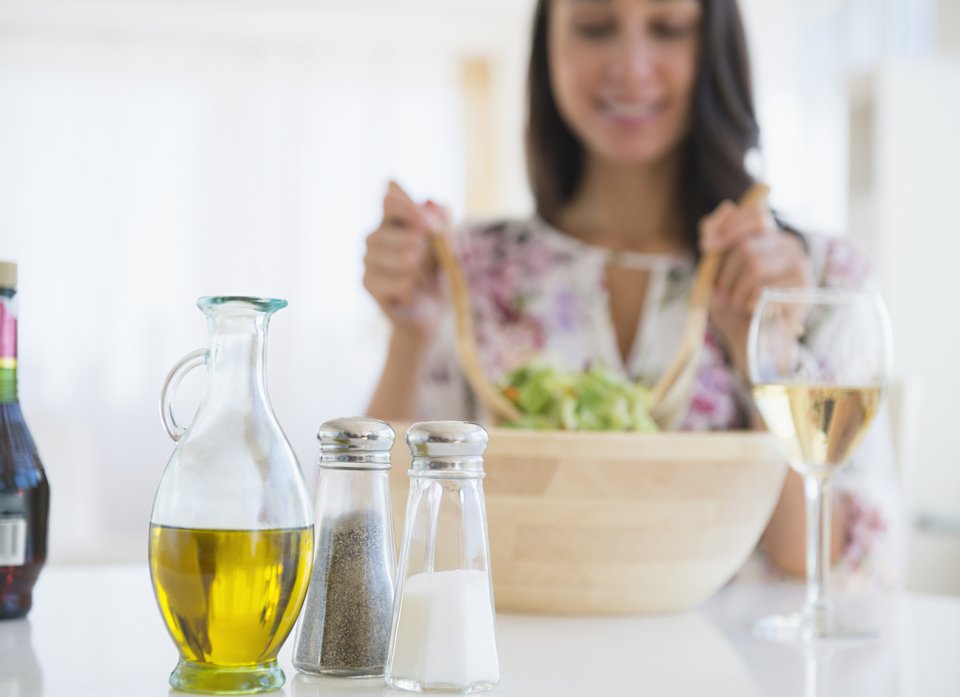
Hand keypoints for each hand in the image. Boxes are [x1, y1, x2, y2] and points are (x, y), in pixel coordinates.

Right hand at [363, 182, 448, 339]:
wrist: (428, 312)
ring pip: (407, 261)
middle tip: (427, 267)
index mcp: (391, 221)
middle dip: (430, 255)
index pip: (391, 202)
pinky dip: (413, 291)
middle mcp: (374, 237)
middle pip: (409, 236)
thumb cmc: (435, 275)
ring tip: (419, 281)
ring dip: (423, 274)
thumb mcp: (447, 246)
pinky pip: (402, 283)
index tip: (432, 229)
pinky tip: (409, 295)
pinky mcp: (366, 282)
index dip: (412, 211)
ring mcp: (367, 259)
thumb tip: (430, 201)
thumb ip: (442, 223)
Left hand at [698, 197, 813, 376]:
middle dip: (725, 274)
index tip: (708, 246)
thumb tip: (725, 206)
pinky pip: (764, 290)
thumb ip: (716, 239)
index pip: (755, 213)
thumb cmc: (732, 304)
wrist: (750, 341)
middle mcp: (789, 246)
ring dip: (735, 292)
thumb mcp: (714, 270)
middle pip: (746, 246)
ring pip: (754, 267)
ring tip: (738, 303)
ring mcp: (800, 266)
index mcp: (769, 236)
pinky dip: (748, 304)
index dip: (728, 226)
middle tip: (724, 293)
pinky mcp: (804, 289)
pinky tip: (754, 311)